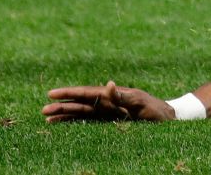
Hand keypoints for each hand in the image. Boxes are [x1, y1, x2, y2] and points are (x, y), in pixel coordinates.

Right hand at [42, 81, 178, 122]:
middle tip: (43, 110)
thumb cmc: (155, 110)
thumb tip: (109, 84)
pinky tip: (65, 126)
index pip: (85, 93)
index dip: (68, 93)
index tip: (51, 94)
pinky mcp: (110, 122)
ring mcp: (107, 113)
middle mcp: (106, 102)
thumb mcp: (140, 102)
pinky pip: (89, 122)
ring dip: (65, 115)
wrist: (167, 118)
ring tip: (48, 119)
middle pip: (79, 104)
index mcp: (110, 94)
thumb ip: (123, 96)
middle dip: (62, 106)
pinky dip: (76, 123)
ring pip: (81, 113)